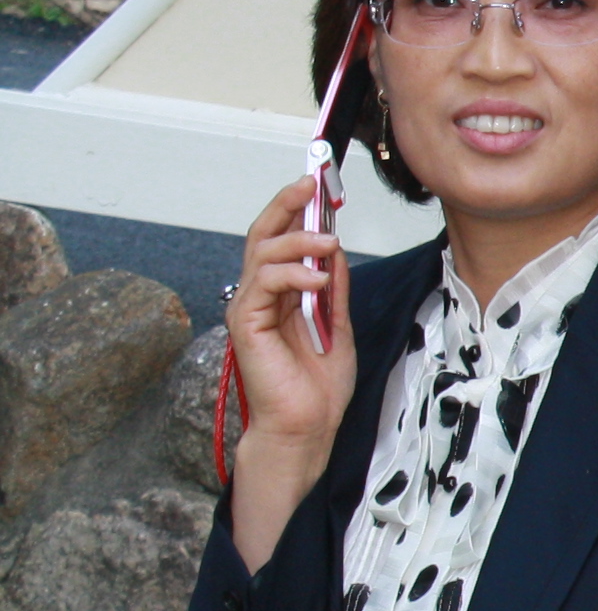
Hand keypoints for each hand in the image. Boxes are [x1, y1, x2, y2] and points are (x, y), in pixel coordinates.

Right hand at [222, 178, 353, 565]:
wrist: (307, 425)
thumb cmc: (318, 384)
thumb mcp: (338, 324)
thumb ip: (332, 289)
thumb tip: (334, 252)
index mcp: (282, 292)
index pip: (283, 240)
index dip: (298, 211)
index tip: (320, 187)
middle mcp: (260, 295)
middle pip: (264, 236)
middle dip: (286, 205)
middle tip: (310, 184)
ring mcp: (249, 308)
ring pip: (262, 254)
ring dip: (296, 241)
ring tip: (328, 242)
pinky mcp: (245, 325)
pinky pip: (262, 286)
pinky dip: (291, 276)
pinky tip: (316, 279)